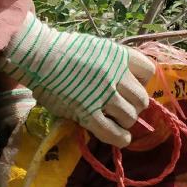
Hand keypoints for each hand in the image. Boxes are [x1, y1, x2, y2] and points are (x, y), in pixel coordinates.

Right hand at [0, 16, 154, 147]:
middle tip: (122, 109)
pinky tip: (120, 138)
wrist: (38, 54)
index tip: (131, 87)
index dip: (142, 83)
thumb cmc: (63, 49)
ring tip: (115, 121)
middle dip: (134, 107)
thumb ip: (111, 63)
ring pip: (130, 117)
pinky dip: (120, 138)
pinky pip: (112, 132)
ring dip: (125, 122)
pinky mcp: (88, 112)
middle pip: (141, 99)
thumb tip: (121, 81)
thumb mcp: (96, 48)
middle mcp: (116, 75)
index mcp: (119, 56)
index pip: (148, 72)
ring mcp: (103, 95)